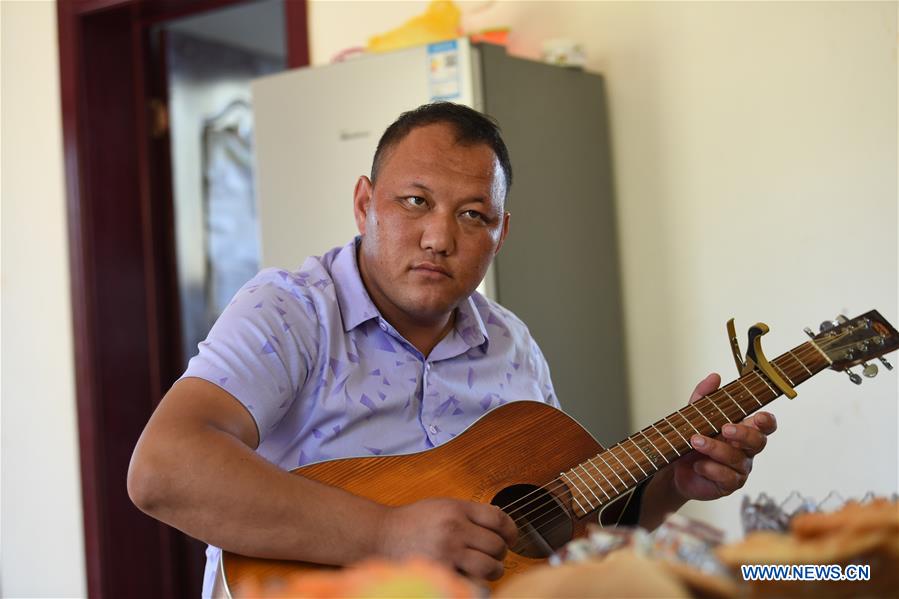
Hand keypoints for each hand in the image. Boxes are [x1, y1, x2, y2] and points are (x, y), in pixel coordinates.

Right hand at [374, 498, 517, 580]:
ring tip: (486, 570)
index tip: (510, 537)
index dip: (511, 530)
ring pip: (490, 568)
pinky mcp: (440, 574)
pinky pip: (473, 586)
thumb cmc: (412, 522)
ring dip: (493, 571)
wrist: (381, 535)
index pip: (498, 518)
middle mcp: (454, 529)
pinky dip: (477, 586)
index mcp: (456, 509)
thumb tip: (500, 520)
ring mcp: (448, 553)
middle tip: (493, 556)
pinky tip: (472, 581)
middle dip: (500, 553)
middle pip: (497, 545)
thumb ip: (469, 512)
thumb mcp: (441, 506)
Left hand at [671, 373, 777, 500]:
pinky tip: (698, 465)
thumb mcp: (694, 415)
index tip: (759, 417)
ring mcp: (739, 469)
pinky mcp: (728, 484)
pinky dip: (710, 469)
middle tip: (725, 428)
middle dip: (743, 434)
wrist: (674, 469)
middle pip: (758, 442)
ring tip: (695, 441)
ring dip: (716, 449)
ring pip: (737, 459)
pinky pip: (726, 477)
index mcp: (743, 429)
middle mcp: (746, 450)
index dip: (767, 421)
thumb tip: (714, 377)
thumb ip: (704, 397)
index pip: (765, 425)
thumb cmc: (692, 440)